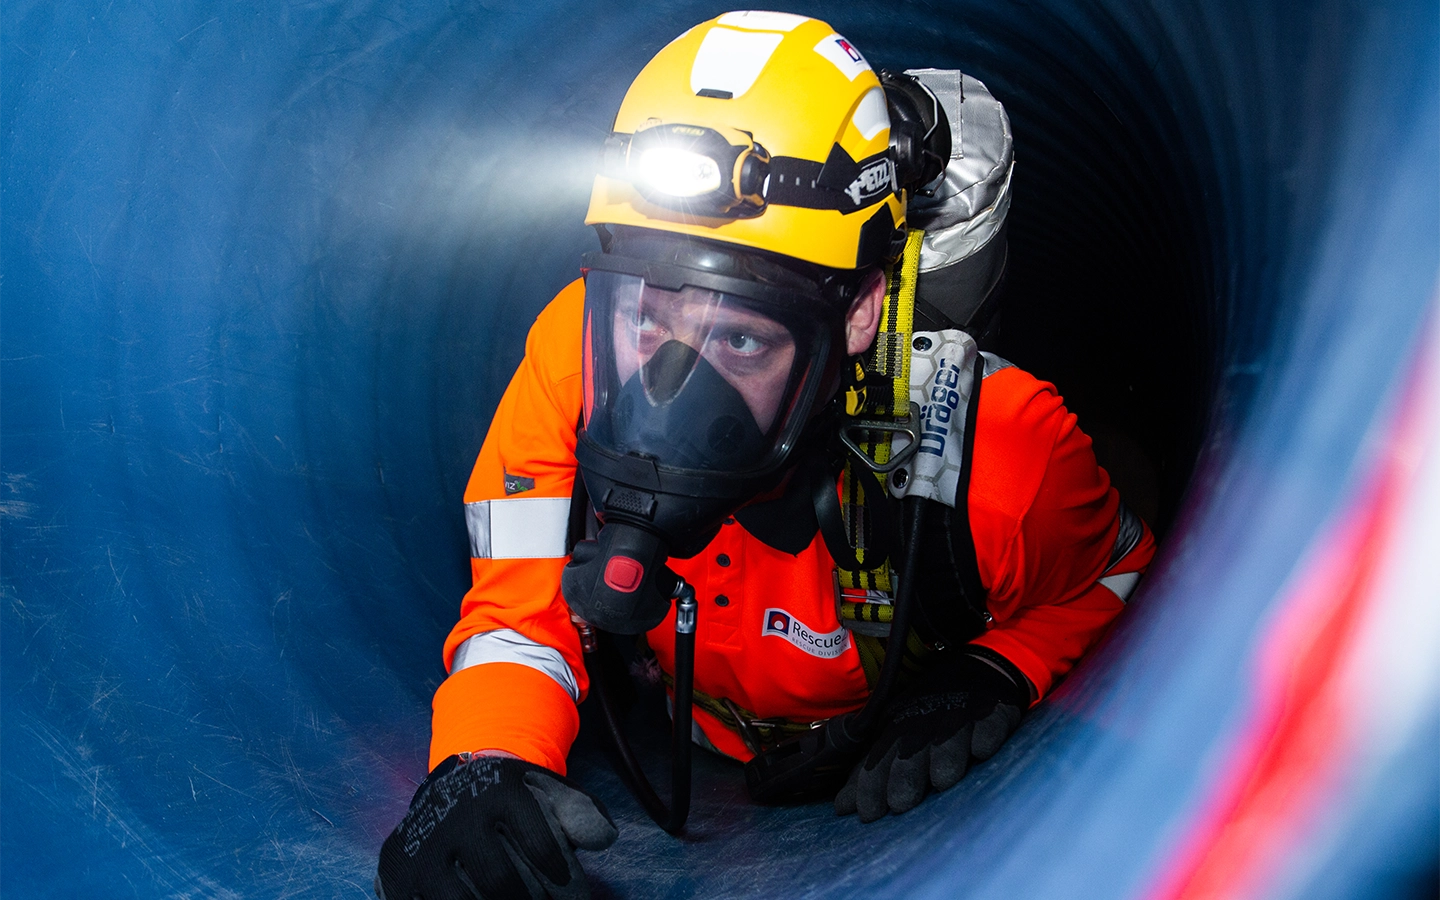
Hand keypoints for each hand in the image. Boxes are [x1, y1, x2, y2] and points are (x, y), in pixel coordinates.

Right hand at [376, 754, 616, 899]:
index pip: (539, 841)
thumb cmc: (511, 800)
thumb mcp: (548, 793)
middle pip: (501, 881)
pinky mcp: (397, 870)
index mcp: (500, 789)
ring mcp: (424, 844)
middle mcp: (457, 813)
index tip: (574, 896)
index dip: (564, 879)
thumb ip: (580, 813)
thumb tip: (603, 840)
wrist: (450, 787)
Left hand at [835, 648, 1029, 822]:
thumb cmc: (927, 716)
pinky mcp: (991, 711)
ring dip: (945, 758)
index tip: (867, 815)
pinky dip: (985, 735)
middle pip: (911, 753)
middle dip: (904, 777)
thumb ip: (871, 773)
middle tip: (900, 804)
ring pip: (949, 739)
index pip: (879, 760)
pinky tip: (982, 750)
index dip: (871, 786)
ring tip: (942, 781)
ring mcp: (958, 716)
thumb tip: (841, 809)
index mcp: (897, 731)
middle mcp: (924, 724)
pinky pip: (989, 723)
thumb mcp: (895, 739)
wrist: (974, 672)